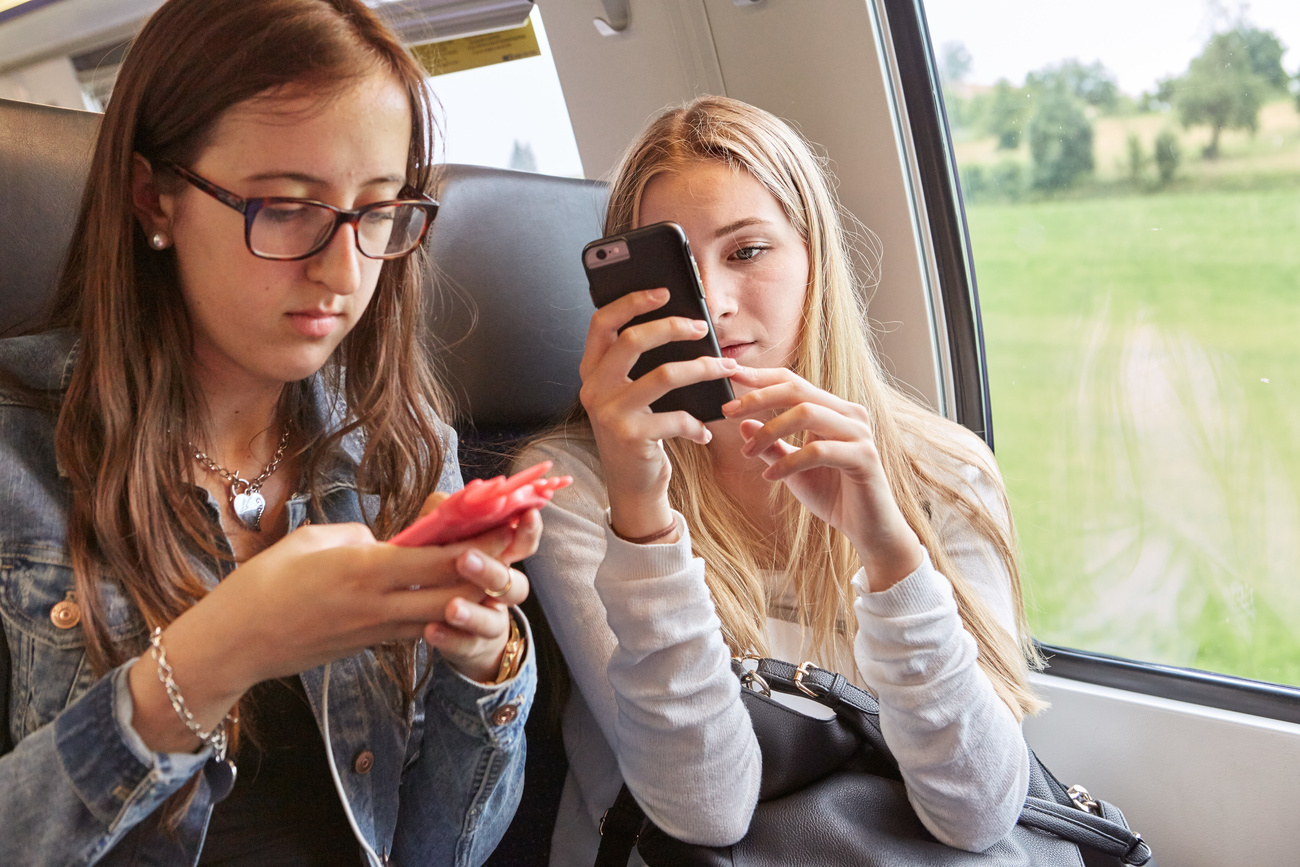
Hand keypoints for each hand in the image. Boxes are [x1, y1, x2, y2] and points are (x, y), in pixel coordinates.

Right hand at [128, 519, 532, 751]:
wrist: (237, 644)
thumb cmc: (264, 584)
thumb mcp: (311, 540)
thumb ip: (359, 539)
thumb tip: (389, 542)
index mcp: (366, 571)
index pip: (440, 559)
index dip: (482, 543)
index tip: (511, 521)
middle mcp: (380, 605)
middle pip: (457, 592)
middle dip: (493, 568)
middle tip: (519, 542)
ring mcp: (378, 630)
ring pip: (444, 613)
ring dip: (474, 592)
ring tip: (500, 565)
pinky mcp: (372, 645)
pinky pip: (419, 626)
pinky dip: (443, 609)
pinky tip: (456, 593)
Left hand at [423, 508, 537, 682]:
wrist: (457, 628)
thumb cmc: (451, 573)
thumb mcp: (449, 541)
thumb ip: (449, 518)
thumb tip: (448, 502)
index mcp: (501, 560)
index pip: (523, 544)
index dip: (528, 531)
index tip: (526, 515)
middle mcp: (503, 592)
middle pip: (512, 584)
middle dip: (490, 570)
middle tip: (465, 559)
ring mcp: (490, 622)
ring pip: (492, 620)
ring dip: (472, 613)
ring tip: (451, 608)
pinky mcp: (471, 647)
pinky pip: (465, 645)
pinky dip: (449, 638)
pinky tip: (431, 630)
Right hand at [579, 287, 736, 536]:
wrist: (632, 486)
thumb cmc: (638, 433)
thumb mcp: (629, 396)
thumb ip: (639, 366)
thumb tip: (682, 325)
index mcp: (591, 371)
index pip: (601, 323)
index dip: (631, 302)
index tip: (664, 291)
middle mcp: (593, 389)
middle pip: (632, 341)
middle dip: (673, 327)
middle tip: (701, 328)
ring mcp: (610, 414)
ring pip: (664, 374)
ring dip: (703, 368)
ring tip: (725, 368)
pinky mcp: (630, 437)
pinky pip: (676, 417)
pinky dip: (697, 423)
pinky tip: (704, 431)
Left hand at [721, 366, 923, 589]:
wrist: (868, 529)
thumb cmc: (834, 496)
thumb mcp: (793, 470)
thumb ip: (772, 447)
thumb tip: (743, 424)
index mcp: (833, 410)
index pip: (793, 383)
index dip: (761, 377)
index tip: (730, 374)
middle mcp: (849, 414)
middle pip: (797, 390)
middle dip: (758, 397)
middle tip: (728, 410)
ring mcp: (858, 433)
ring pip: (806, 414)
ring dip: (769, 431)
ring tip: (748, 452)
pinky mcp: (863, 457)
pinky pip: (817, 451)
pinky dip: (788, 463)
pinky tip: (769, 477)